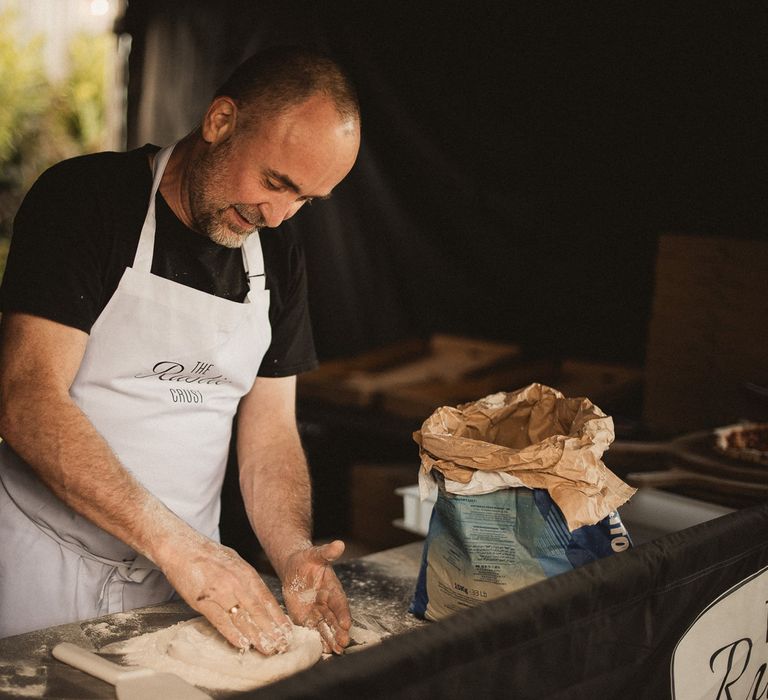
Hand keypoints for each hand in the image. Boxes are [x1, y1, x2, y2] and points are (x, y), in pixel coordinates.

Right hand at [160, 534, 292, 654]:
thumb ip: (247, 579)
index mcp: (246, 573)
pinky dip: (233, 634)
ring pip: (242, 618)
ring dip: (256, 636)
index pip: (267, 599)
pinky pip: (221, 621)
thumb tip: (260, 596)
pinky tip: (242, 644)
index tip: (287, 631)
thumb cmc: (208, 555)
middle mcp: (237, 582)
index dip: (278, 617)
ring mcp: (220, 592)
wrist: (181, 547)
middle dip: (271, 630)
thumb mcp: (235, 562)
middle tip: (281, 645)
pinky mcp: (203, 601)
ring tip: (267, 649)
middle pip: (258, 611)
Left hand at [280, 540, 351, 653]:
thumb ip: (327, 552)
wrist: (294, 566)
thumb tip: (340, 544)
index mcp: (332, 588)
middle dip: (339, 631)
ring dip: (331, 639)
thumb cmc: (307, 559)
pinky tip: (322, 651)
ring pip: (326, 628)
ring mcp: (318, 612)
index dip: (343, 613)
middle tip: (343, 643)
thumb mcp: (315, 554)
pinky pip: (313, 630)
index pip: (340, 603)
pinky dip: (318, 640)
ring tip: (336, 651)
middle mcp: (328, 603)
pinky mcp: (306, 618)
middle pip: (335, 619)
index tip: (346, 624)